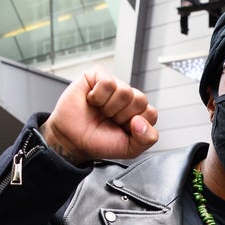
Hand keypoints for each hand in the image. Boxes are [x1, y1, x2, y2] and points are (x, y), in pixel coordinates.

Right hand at [40, 67, 158, 164]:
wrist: (73, 140)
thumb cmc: (98, 141)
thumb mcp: (130, 150)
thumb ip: (147, 139)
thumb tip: (141, 121)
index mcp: (138, 112)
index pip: (151, 113)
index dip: (136, 125)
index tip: (122, 129)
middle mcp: (128, 97)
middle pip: (140, 100)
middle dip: (123, 116)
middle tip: (110, 120)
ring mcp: (114, 85)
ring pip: (124, 91)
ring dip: (109, 107)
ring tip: (100, 111)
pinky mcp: (98, 75)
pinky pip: (107, 82)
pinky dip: (98, 97)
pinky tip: (92, 101)